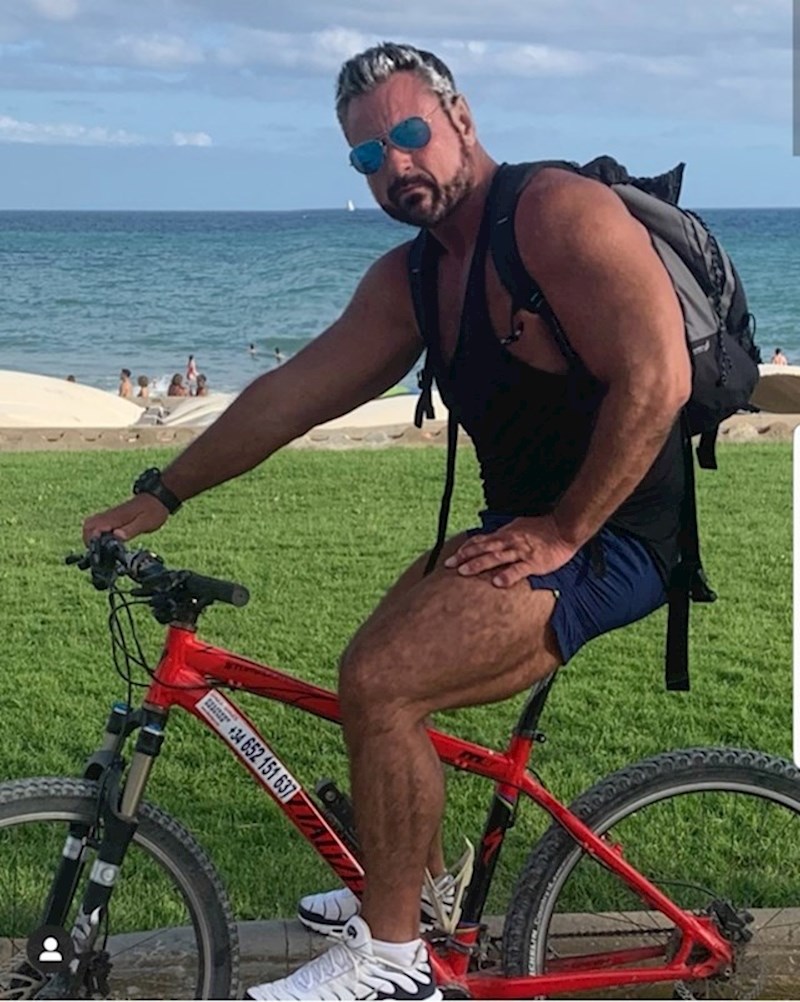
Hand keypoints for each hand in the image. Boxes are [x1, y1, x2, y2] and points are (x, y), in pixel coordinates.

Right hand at [82, 494, 168, 545]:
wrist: (158, 499)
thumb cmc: (153, 511)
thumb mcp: (145, 523)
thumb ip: (130, 530)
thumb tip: (116, 536)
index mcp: (115, 517)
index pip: (92, 528)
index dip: (92, 541)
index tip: (99, 551)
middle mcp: (109, 516)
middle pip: (87, 527)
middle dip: (89, 540)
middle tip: (99, 551)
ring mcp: (110, 516)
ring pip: (92, 526)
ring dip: (93, 538)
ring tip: (103, 549)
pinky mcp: (113, 517)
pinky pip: (99, 526)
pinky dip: (99, 535)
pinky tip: (109, 542)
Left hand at [443, 515, 579, 586]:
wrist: (564, 528)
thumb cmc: (542, 529)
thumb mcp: (518, 527)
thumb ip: (503, 535)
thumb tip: (488, 540)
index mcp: (505, 534)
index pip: (481, 541)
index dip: (465, 548)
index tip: (452, 557)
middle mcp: (509, 541)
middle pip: (483, 548)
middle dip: (464, 557)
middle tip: (449, 565)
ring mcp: (521, 551)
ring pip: (496, 557)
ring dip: (479, 564)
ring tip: (464, 572)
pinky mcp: (534, 562)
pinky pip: (519, 569)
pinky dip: (508, 575)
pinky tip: (497, 583)